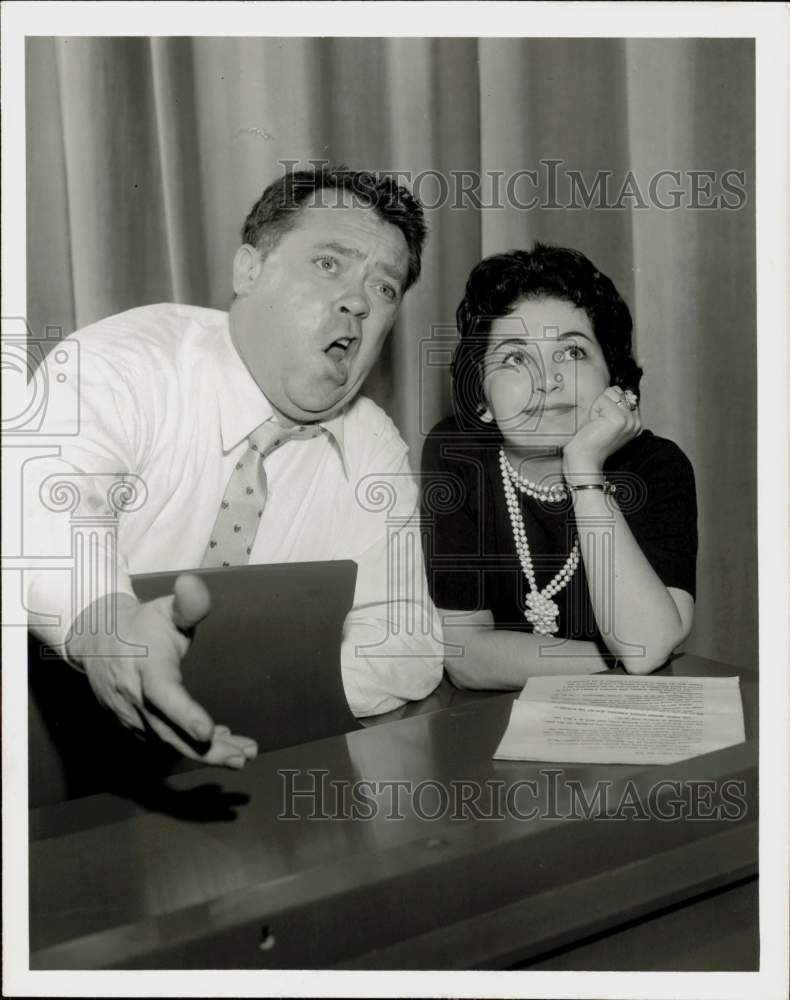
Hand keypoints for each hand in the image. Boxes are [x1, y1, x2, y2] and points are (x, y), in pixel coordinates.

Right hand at [66, 574, 257, 768]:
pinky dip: (189, 746)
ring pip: (169, 742)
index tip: (207, 731)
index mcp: (147, 665)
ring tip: (242, 753)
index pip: (163, 693)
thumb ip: (188, 602)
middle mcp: (134, 696)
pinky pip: (163, 742)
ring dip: (205, 752)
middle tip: (244, 756)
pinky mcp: (132, 726)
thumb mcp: (166, 609)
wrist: (99, 642)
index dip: (184, 714)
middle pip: (170, 731)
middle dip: (207, 749)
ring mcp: (130, 716)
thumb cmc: (143, 625)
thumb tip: (194, 582)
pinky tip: (218, 742)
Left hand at [563, 386, 641, 474]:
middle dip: (604, 404)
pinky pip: (603, 399)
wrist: (585, 457)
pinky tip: (595, 423)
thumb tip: (617, 389)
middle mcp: (635, 421)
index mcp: (635, 422)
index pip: (625, 394)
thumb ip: (616, 406)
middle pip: (618, 392)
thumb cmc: (592, 441)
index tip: (604, 422)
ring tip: (597, 423)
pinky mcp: (619, 418)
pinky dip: (594, 410)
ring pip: (610, 394)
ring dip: (598, 406)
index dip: (608, 404)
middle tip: (599, 423)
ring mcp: (629, 419)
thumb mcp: (608, 420)